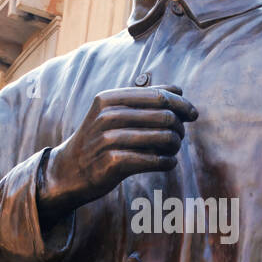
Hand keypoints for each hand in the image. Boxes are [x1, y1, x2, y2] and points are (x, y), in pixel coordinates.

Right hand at [41, 85, 197, 215]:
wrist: (68, 170)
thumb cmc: (98, 139)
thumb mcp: (111, 112)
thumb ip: (142, 99)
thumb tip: (179, 90)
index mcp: (109, 98)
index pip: (158, 95)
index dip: (182, 104)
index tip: (192, 114)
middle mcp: (108, 116)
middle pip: (165, 116)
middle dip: (179, 127)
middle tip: (179, 136)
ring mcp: (109, 140)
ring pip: (164, 138)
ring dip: (175, 145)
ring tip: (172, 150)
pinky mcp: (113, 164)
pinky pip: (155, 160)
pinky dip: (167, 162)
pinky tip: (168, 163)